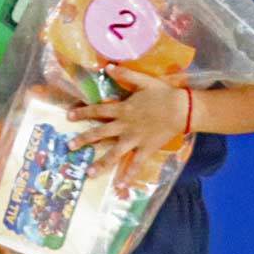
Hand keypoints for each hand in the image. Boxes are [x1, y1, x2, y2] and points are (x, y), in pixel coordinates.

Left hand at [69, 67, 190, 178]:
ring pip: (114, 153)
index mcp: (123, 110)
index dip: (83, 112)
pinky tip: (120, 186)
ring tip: (88, 173)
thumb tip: (108, 67)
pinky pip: (136, 164)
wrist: (184, 109)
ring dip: (101, 163)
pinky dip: (129, 175)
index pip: (98, 111)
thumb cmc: (164, 94)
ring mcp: (135, 139)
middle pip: (100, 134)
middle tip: (69, 146)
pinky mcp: (146, 149)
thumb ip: (126, 76)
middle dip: (83, 140)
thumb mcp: (144, 81)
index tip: (68, 116)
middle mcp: (125, 126)